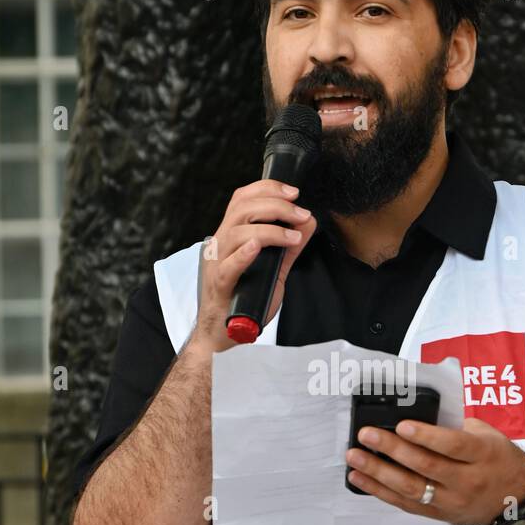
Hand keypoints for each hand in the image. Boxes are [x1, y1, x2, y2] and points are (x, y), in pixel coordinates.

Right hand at [191, 179, 317, 353]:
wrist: (224, 335)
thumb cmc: (245, 300)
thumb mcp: (274, 269)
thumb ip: (289, 246)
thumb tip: (308, 222)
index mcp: (230, 236)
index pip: (242, 198)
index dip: (267, 189)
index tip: (293, 192)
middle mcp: (220, 244)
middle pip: (242, 209)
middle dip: (276, 206)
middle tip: (301, 214)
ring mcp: (217, 264)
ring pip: (237, 232)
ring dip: (270, 230)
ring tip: (294, 237)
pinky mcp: (219, 285)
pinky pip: (229, 265)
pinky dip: (244, 253)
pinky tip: (258, 246)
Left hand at [345, 417, 524, 524]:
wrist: (518, 498)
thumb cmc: (499, 459)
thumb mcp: (487, 434)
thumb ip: (455, 425)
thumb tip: (418, 412)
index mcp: (482, 455)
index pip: (452, 446)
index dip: (426, 436)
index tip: (402, 425)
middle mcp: (468, 481)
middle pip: (426, 467)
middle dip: (392, 450)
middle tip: (367, 435)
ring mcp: (452, 501)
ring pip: (411, 489)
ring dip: (378, 473)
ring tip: (355, 458)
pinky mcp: (440, 515)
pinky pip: (406, 504)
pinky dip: (381, 491)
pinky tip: (361, 479)